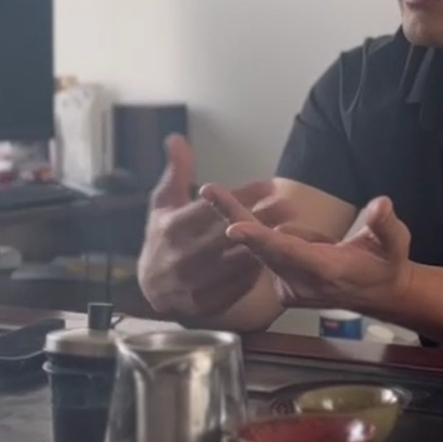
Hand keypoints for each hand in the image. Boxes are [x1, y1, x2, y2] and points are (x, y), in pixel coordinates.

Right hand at [137, 135, 294, 317]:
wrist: (150, 287)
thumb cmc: (162, 237)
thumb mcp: (163, 203)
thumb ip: (176, 172)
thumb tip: (176, 138)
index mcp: (171, 228)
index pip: (211, 209)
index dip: (240, 196)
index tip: (268, 184)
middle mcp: (181, 257)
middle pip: (228, 236)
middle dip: (262, 220)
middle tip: (290, 206)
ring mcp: (193, 283)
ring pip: (236, 263)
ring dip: (265, 246)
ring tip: (291, 230)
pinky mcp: (206, 303)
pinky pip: (237, 286)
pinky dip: (257, 270)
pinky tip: (276, 256)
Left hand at [219, 194, 413, 312]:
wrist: (379, 294)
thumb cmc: (387, 263)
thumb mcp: (396, 244)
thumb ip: (386, 226)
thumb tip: (381, 204)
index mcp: (327, 271)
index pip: (289, 254)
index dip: (261, 240)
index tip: (232, 228)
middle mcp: (302, 283)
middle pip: (263, 248)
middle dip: (237, 219)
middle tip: (210, 191)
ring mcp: (289, 287)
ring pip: (264, 250)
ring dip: (253, 225)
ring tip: (242, 205)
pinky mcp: (282, 285)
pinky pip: (268, 253)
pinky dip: (270, 238)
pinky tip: (303, 240)